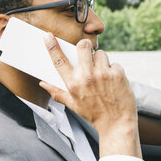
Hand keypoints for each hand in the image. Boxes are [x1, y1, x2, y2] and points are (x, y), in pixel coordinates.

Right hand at [39, 33, 141, 157]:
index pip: (59, 61)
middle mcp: (86, 77)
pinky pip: (114, 63)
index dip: (52, 47)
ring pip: (100, 54)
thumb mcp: (73, 105)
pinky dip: (114, 71)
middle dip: (85, 47)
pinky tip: (114, 83)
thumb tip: (43, 83)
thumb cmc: (94, 114)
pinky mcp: (117, 74)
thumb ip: (57, 92)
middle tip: (88, 53)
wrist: (117, 124)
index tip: (48, 36)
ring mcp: (103, 74)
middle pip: (82, 46)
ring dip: (102, 62)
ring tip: (103, 77)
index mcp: (73, 84)